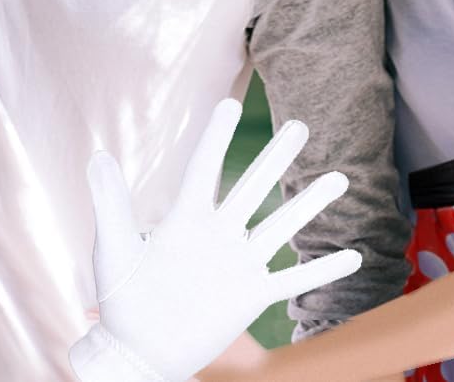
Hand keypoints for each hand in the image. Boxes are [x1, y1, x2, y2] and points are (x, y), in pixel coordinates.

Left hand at [68, 98, 360, 381]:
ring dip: (310, 204)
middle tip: (301, 126)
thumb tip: (98, 155)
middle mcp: (218, 234)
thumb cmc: (122, 300)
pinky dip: (323, 270)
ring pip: (281, 227)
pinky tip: (355, 255)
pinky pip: (292, 281)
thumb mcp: (114, 249)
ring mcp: (238, 264)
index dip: (218, 137)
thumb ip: (110, 203)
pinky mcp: (250, 296)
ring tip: (340, 178)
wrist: (139, 352)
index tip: (232, 102)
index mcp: (185, 219)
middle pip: (253, 188)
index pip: (205, 168)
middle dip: (277, 158)